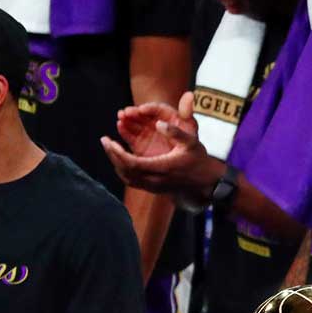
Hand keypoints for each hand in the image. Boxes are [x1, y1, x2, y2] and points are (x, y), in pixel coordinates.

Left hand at [100, 92, 223, 208]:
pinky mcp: (153, 189)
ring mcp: (154, 187)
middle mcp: (156, 180)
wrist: (206, 182)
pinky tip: (120, 158)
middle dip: (112, 155)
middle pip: (125, 171)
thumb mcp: (192, 142)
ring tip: (109, 148)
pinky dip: (123, 170)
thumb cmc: (199, 159)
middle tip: (104, 141)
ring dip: (116, 163)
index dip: (118, 153)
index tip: (109, 140)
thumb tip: (159, 123)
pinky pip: (132, 181)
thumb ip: (175, 132)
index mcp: (162, 168)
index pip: (132, 163)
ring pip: (127, 177)